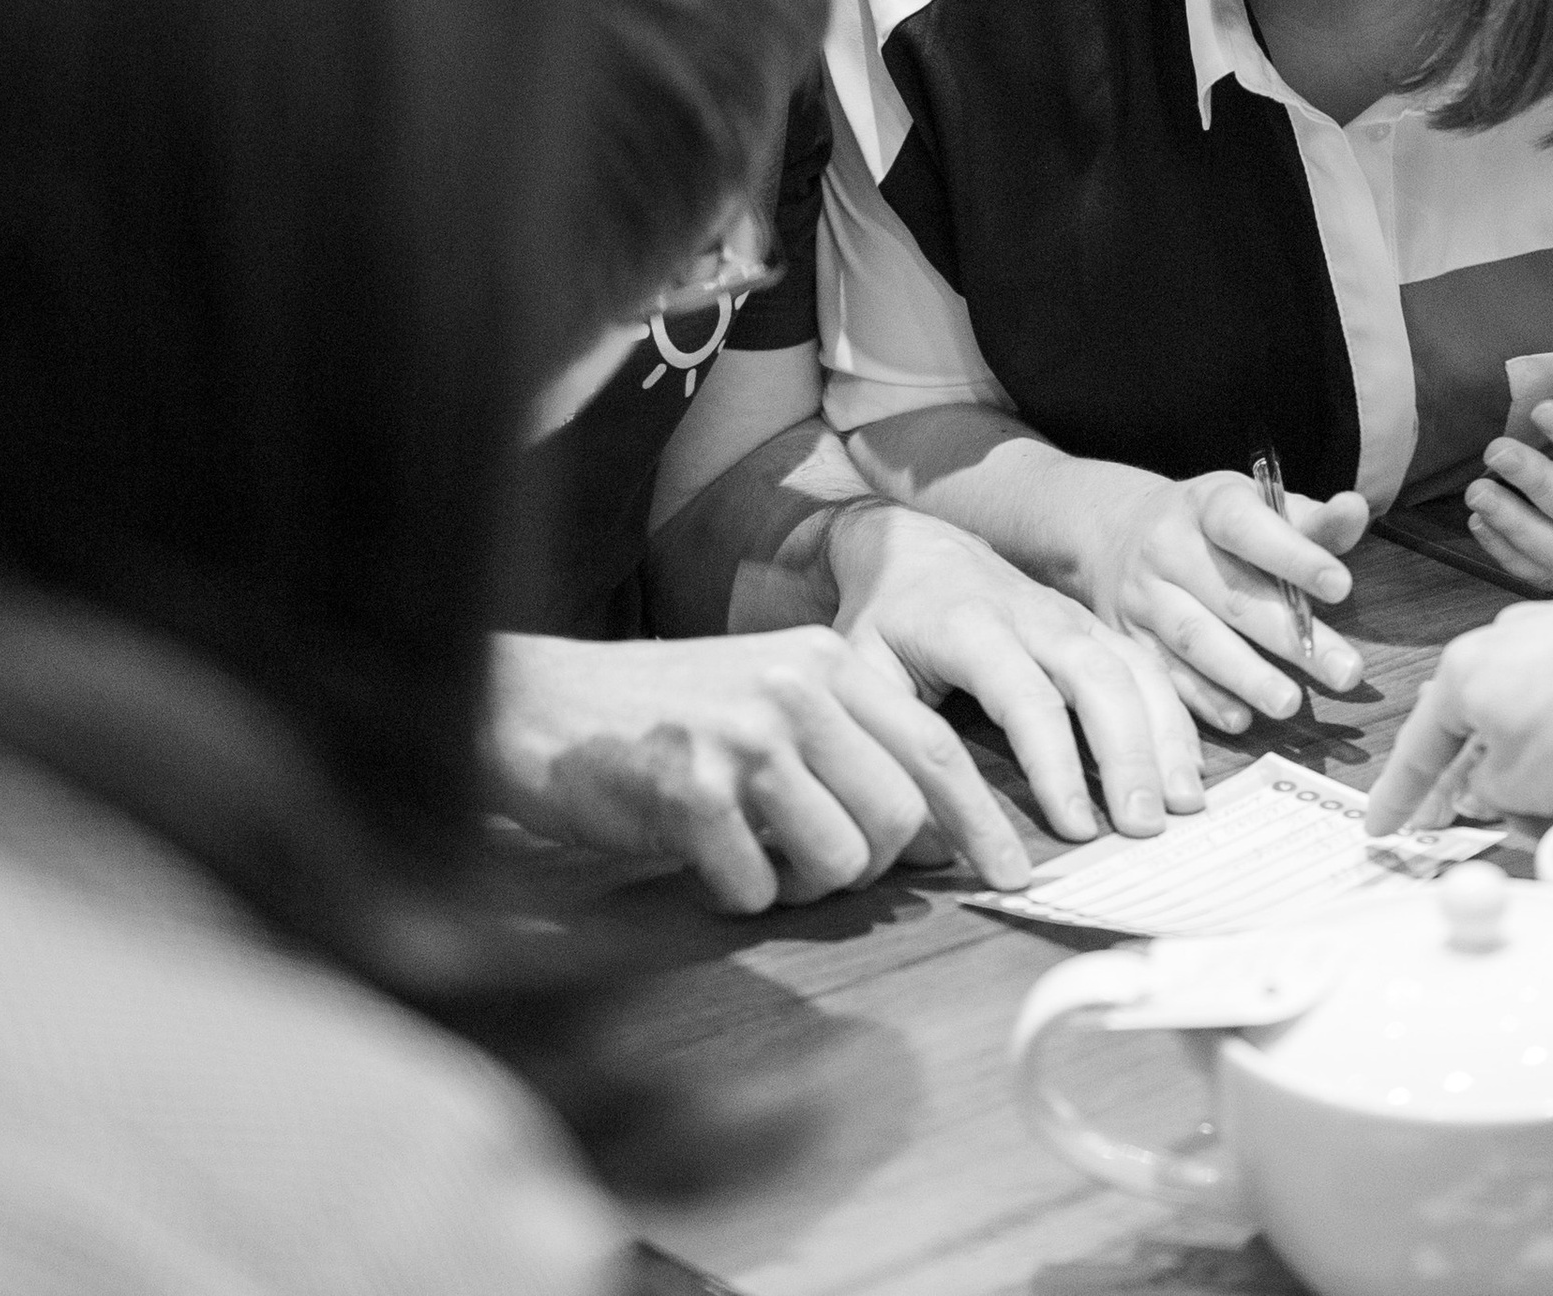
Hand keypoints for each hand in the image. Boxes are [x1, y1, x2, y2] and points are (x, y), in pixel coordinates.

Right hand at [489, 629, 1033, 912]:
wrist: (542, 707)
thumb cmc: (663, 715)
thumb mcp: (769, 700)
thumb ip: (852, 748)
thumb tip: (938, 839)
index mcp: (824, 658)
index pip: (933, 748)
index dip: (979, 820)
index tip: (1010, 875)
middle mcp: (794, 686)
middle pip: (897, 814)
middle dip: (874, 866)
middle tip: (818, 866)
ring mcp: (743, 736)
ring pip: (839, 858)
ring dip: (804, 885)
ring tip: (757, 857)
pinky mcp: (690, 792)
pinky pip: (757, 886)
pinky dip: (737, 893)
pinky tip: (702, 858)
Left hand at [824, 500, 1205, 842]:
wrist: (914, 546)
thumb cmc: (883, 619)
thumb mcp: (859, 672)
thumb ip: (887, 741)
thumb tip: (915, 834)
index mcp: (972, 628)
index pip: (1026, 700)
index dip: (1055, 767)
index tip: (1076, 829)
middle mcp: (1034, 617)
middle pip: (1099, 680)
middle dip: (1128, 755)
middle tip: (1145, 827)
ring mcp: (1072, 618)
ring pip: (1134, 669)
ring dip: (1166, 736)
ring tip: (1185, 804)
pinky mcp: (1093, 627)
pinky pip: (1147, 666)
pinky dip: (1175, 715)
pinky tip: (1188, 767)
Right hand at [1077, 467, 1370, 734]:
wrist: (1114, 533)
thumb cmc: (1209, 526)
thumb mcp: (1253, 506)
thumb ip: (1309, 520)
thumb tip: (1355, 510)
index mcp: (1205, 504)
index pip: (1246, 525)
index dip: (1292, 554)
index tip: (1341, 586)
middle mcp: (1166, 547)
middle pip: (1230, 595)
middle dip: (1289, 637)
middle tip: (1346, 672)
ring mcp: (1142, 596)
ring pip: (1196, 639)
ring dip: (1245, 675)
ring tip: (1290, 703)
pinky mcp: (1128, 640)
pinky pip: (1166, 675)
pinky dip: (1204, 700)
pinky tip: (1241, 718)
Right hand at [1363, 563, 1552, 833]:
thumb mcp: (1521, 786)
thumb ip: (1488, 795)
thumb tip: (1489, 785)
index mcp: (1460, 677)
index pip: (1415, 750)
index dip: (1397, 798)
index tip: (1378, 828)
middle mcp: (1491, 646)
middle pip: (1467, 727)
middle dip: (1470, 777)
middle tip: (1463, 816)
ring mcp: (1540, 637)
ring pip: (1519, 716)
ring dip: (1529, 760)